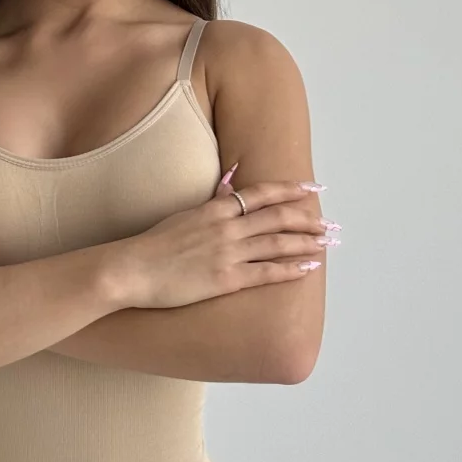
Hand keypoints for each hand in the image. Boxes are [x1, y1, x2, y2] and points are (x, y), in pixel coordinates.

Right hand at [113, 168, 337, 309]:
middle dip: (305, 219)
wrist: (133, 269)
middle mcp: (226, 227)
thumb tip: (231, 182)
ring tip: (325, 242)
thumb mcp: (184, 215)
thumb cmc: (154, 244)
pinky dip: (290, 269)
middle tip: (328, 221)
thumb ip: (212, 201)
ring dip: (305, 242)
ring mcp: (228, 253)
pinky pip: (266, 273)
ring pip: (276, 244)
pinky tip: (308, 268)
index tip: (310, 188)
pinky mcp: (226, 278)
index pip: (259, 194)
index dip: (288, 190)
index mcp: (214, 209)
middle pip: (275, 218)